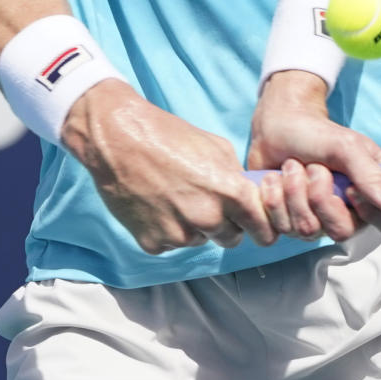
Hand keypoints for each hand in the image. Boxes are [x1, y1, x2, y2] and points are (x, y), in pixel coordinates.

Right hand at [61, 80, 276, 252]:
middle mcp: (207, 219)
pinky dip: (168, 229)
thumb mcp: (216, 147)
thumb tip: (248, 198)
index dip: (262, 228)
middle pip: (231, 239)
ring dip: (194, 226)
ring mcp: (178, 235)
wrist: (118, 139)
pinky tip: (156, 203)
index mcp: (229, 193)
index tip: (258, 227)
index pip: (262, 230)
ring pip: (199, 240)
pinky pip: (171, 243)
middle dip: (226, 225)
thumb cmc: (169, 136)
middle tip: (208, 202)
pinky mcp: (153, 243)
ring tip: (175, 195)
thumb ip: (236, 178)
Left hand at [248, 71, 380, 242]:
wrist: (277, 128)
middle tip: (313, 167)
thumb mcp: (347, 146)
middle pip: (342, 232)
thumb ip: (371, 175)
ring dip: (292, 191)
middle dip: (319, 196)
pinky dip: (270, 200)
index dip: (373, 215)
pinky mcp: (288, 225)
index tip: (350, 189)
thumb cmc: (317, 134)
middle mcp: (349, 214)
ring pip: (307, 230)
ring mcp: (318, 223)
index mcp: (373, 192)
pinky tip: (272, 180)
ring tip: (291, 166)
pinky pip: (277, 231)